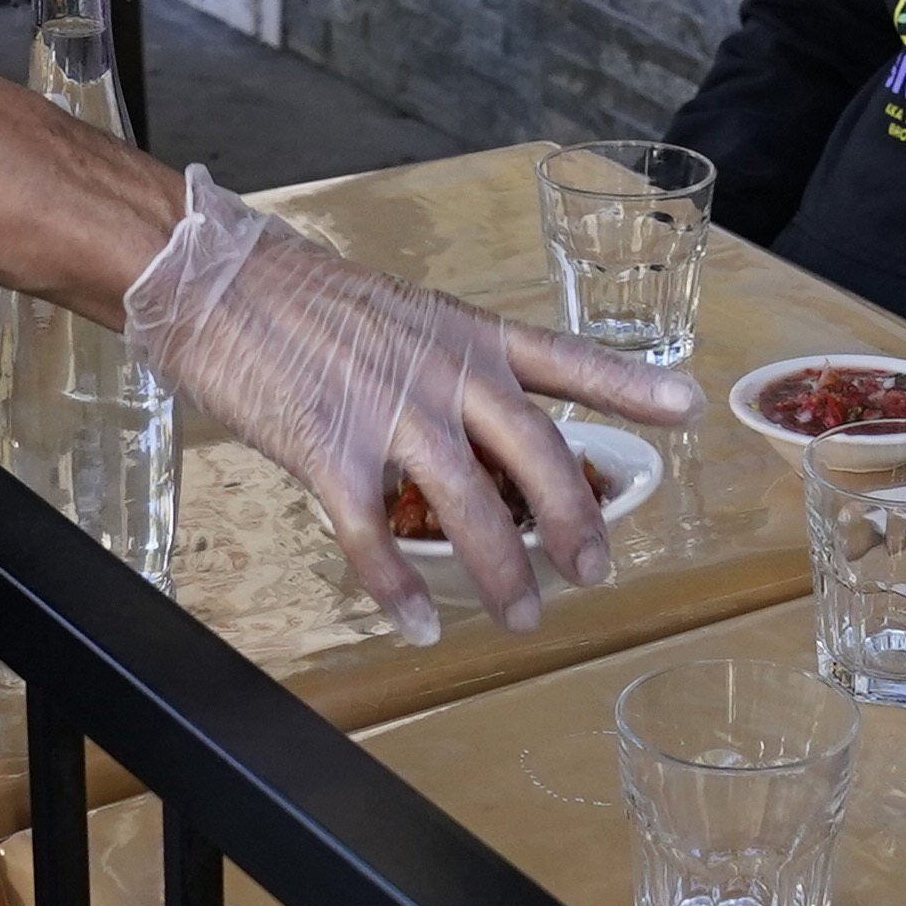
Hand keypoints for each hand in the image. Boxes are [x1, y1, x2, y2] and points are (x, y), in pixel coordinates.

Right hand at [116, 173, 698, 638]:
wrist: (217, 281)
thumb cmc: (304, 300)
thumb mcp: (402, 317)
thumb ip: (449, 371)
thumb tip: (484, 432)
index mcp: (467, 334)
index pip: (567, 360)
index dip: (631, 386)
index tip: (688, 409)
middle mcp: (444, 373)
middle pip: (537, 454)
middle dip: (574, 522)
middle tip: (594, 570)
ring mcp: (388, 413)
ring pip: (469, 508)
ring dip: (502, 572)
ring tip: (521, 615)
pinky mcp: (330, 451)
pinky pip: (376, 538)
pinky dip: (401, 590)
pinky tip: (420, 625)